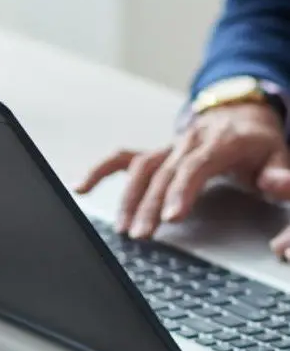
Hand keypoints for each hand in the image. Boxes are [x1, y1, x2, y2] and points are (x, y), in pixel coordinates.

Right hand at [76, 103, 289, 255]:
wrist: (241, 115)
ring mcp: (168, 146)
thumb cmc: (258, 143)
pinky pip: (122, 158)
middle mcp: (189, 141)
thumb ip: (280, 173)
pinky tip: (81, 187)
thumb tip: (276, 184)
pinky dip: (100, 171)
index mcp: (221, 141)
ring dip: (129, 199)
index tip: (171, 216)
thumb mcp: (280, 154)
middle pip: (163, 173)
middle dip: (150, 205)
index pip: (196, 165)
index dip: (182, 189)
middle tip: (143, 235)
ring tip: (124, 228)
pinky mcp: (155, 152)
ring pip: (141, 169)